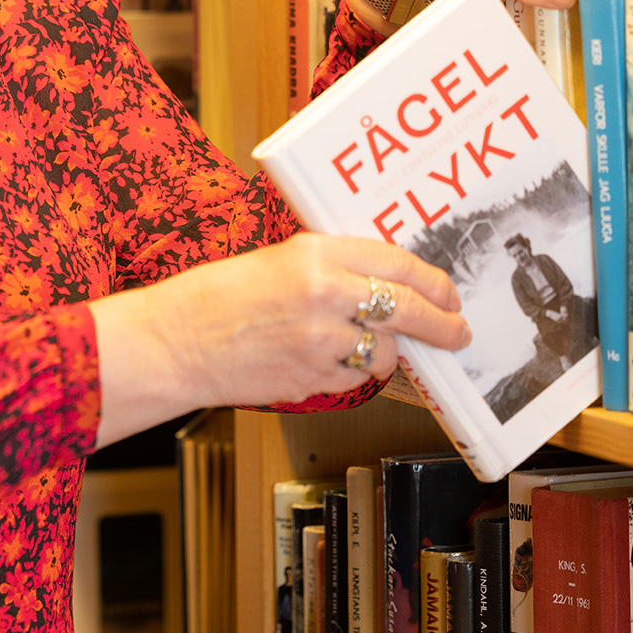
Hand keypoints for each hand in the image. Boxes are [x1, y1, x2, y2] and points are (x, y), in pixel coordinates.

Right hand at [89, 232, 471, 447]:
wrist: (176, 342)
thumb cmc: (215, 298)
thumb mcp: (277, 260)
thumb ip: (332, 267)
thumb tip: (385, 282)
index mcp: (316, 253)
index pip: (398, 263)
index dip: (432, 282)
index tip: (447, 293)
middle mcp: (326, 293)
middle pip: (408, 308)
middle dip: (442, 323)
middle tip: (457, 330)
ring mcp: (321, 340)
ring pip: (385, 351)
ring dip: (387, 351)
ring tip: (364, 345)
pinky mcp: (313, 378)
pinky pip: (356, 379)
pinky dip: (353, 373)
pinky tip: (328, 360)